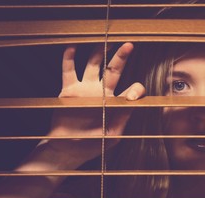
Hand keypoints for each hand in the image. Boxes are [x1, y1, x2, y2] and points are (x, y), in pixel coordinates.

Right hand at [46, 42, 145, 166]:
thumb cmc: (92, 144)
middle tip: (129, 45)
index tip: (133, 94)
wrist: (68, 149)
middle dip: (121, 57)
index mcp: (114, 103)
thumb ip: (123, 117)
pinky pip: (69, 71)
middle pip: (113, 70)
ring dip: (97, 53)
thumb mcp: (113, 134)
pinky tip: (72, 47)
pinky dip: (69, 58)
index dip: (136, 88)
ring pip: (92, 65)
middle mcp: (101, 93)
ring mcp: (85, 90)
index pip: (130, 89)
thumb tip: (135, 101)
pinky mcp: (69, 91)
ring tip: (102, 41)